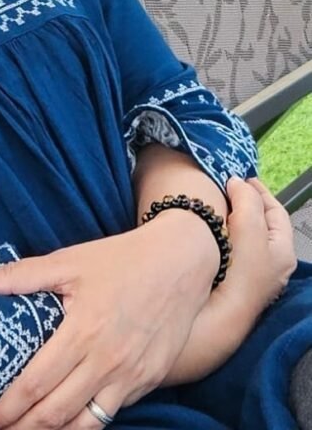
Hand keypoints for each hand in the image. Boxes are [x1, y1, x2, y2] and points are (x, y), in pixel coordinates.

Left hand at [0, 213, 216, 428]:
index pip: (35, 384)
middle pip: (57, 413)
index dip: (7, 408)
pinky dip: (86, 425)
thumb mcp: (67, 261)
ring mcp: (131, 377)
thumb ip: (17, 277)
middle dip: (23, 429)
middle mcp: (107, 362)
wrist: (180, 262)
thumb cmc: (119, 259)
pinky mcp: (148, 382)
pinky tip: (68, 423)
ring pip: (86, 424)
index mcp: (82, 332)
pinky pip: (112, 414)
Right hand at [163, 176, 296, 384]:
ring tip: (215, 203)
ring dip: (233, 217)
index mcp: (283, 251)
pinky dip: (223, 233)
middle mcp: (272, 265)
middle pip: (262, 224)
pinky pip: (231, 248)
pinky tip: (208, 229)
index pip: (276, 211)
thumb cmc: (239, 271)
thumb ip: (247, 199)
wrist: (217, 314)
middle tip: (226, 187)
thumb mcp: (249, 226)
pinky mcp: (232, 281)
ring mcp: (252, 275)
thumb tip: (238, 182)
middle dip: (246, 203)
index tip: (241, 176)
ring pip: (246, 236)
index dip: (259, 191)